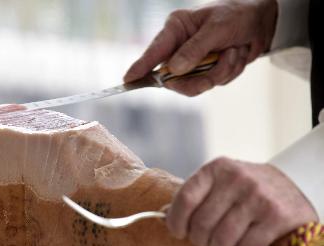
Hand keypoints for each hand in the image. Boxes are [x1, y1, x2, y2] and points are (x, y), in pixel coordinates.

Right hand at [124, 0, 277, 95]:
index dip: (141, 67)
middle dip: (199, 77)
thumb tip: (174, 70)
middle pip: (174, 78)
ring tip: (234, 51)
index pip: (154, 52)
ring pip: (196, 84)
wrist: (264, 20)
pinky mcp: (207, 70)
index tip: (128, 79)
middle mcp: (181, 47)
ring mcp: (194, 61)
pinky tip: (237, 54)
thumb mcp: (217, 28)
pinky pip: (213, 83)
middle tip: (215, 67)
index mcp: (177, 29)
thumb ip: (194, 49)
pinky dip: (229, 71)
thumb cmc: (238, 14)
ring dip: (220, 71)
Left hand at [166, 157, 317, 245]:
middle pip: (201, 224)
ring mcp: (258, 197)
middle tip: (205, 240)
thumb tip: (161, 215)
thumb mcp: (219, 181)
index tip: (177, 232)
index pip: (185, 199)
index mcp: (216, 168)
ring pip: (221, 240)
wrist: (294, 184)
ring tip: (223, 245)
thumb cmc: (246, 188)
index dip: (176, 221)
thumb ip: (195, 196)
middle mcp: (236, 179)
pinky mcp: (277, 216)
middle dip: (199, 239)